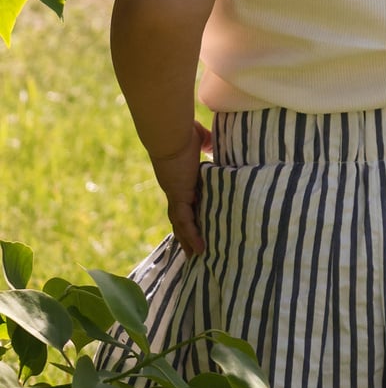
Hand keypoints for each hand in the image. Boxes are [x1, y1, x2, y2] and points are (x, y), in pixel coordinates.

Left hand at [149, 120, 210, 257]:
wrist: (170, 134)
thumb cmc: (183, 131)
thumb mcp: (199, 137)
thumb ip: (206, 143)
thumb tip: (214, 145)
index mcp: (179, 177)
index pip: (184, 199)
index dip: (188, 211)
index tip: (196, 221)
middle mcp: (175, 189)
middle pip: (179, 216)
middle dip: (184, 232)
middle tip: (191, 248)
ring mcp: (176, 195)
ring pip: (180, 224)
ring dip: (187, 240)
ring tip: (195, 256)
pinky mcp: (179, 198)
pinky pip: (186, 222)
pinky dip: (192, 236)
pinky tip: (199, 249)